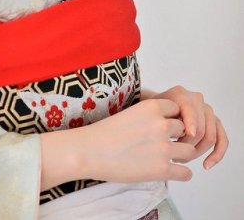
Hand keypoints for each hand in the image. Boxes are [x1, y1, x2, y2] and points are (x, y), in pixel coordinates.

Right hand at [75, 97, 195, 182]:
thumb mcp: (130, 113)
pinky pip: (186, 173)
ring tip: (170, 159)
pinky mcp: (162, 169)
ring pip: (190, 151)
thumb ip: (149, 116)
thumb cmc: (105, 132)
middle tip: (167, 144)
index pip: (178, 109)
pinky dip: (182, 174)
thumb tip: (163, 124)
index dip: (172, 119)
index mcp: (152, 107)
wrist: (90, 151)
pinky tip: (172, 172)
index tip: (164, 127)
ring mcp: (163, 148)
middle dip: (178, 137)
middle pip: (185, 129)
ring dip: (182, 155)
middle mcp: (161, 125)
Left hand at [142, 85, 228, 169]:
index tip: (189, 135)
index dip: (191, 123)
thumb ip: (161, 119)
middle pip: (200, 128)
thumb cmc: (153, 114)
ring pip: (211, 136)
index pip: (190, 110)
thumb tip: (170, 136)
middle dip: (188, 145)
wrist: (157, 110)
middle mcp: (197, 100)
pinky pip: (222, 140)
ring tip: (181, 158)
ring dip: (198, 151)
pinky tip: (206, 165)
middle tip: (173, 154)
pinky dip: (216, 154)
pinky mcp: (215, 122)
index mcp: (181, 95)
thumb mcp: (153, 113)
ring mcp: (207, 111)